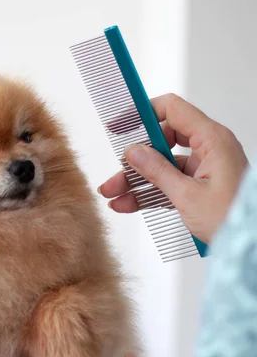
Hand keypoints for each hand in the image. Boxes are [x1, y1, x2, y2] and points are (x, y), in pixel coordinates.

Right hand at [98, 94, 248, 242]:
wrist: (251, 246)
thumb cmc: (233, 220)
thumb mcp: (188, 196)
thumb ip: (157, 171)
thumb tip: (133, 151)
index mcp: (212, 140)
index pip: (172, 110)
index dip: (143, 113)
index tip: (119, 125)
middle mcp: (209, 149)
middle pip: (162, 141)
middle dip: (134, 159)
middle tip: (115, 173)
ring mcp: (204, 168)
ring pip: (162, 165)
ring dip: (136, 180)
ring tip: (113, 194)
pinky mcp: (200, 185)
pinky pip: (168, 182)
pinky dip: (149, 192)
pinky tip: (127, 204)